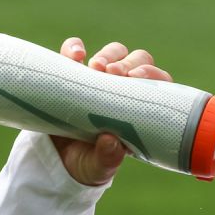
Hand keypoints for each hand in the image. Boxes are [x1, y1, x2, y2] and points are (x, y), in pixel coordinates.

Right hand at [50, 37, 172, 185]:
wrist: (56, 161)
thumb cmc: (88, 164)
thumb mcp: (98, 167)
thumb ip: (107, 158)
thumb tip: (110, 141)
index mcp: (139, 109)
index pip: (158, 84)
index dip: (153, 75)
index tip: (137, 78)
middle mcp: (122, 89)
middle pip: (138, 61)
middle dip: (129, 63)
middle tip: (114, 74)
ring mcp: (98, 78)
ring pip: (114, 52)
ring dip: (108, 55)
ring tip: (95, 67)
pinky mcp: (72, 72)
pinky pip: (74, 51)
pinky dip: (74, 47)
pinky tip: (74, 56)